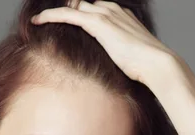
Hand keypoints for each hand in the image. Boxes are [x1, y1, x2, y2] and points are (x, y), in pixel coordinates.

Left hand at [30, 0, 177, 87]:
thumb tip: (111, 68)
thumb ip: (118, 54)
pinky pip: (67, 14)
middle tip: (47, 20)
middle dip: (66, 10)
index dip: (79, 13)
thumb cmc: (147, 66)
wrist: (157, 64)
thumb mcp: (130, 56)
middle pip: (81, 3)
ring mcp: (105, 14)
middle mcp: (112, 10)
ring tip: (39, 20)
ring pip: (73, 6)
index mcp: (121, 15)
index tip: (66, 21)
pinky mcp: (98, 23)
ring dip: (55, 13)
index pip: (94, 8)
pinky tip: (37, 21)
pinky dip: (51, 16)